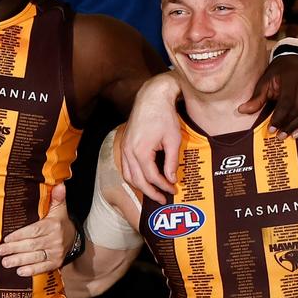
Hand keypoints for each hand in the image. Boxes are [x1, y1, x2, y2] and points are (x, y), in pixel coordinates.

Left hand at [0, 184, 72, 276]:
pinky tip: (20, 272)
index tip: (6, 239)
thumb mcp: (59, 209)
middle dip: (15, 249)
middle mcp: (55, 240)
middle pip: (32, 245)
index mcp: (52, 225)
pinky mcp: (56, 263)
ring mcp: (56, 253)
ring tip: (6, 262)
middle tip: (1, 251)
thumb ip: (57, 198)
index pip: (34, 231)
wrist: (74, 238)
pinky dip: (32, 270)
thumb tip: (60, 184)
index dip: (20, 235)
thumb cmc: (59, 221)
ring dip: (20, 261)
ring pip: (36, 258)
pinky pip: (43, 268)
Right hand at [120, 73, 181, 202]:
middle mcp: (128, 151)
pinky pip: (125, 166)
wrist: (151, 98)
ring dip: (139, 186)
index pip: (151, 177)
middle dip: (150, 191)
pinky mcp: (124, 144)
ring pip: (127, 175)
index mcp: (140, 151)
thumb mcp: (173, 140)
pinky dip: (133, 176)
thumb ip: (171, 162)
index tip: (173, 190)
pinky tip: (143, 178)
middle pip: (137, 180)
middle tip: (162, 198)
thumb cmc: (164, 116)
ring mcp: (124, 147)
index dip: (163, 186)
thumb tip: (171, 179)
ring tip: (152, 191)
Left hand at [238, 54, 297, 139]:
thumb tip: (242, 110)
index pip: (287, 101)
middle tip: (279, 136)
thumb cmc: (278, 73)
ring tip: (289, 136)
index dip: (279, 117)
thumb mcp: (265, 81)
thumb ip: (257, 97)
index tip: (271, 130)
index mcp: (292, 76)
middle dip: (289, 124)